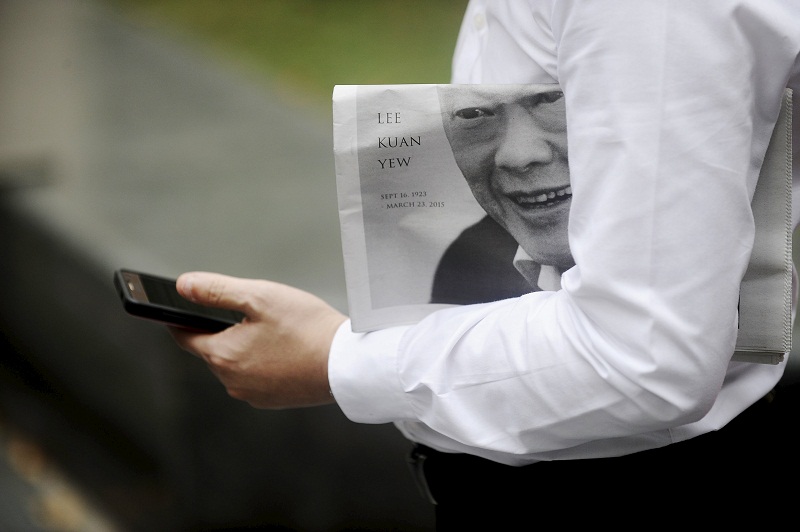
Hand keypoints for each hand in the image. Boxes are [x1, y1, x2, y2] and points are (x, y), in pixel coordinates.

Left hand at [168, 272, 346, 408]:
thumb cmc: (308, 329)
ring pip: (235, 364)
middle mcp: (232, 381)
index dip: (181, 319)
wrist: (346, 364)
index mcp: (222, 355)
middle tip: (250, 312)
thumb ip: (217, 290)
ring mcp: (253, 394)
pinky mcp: (273, 400)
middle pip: (212, 350)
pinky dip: (263, 363)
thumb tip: (184, 285)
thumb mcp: (259, 297)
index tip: (181, 308)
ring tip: (274, 330)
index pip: (184, 336)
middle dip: (223, 330)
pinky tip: (285, 349)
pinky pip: (256, 377)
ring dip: (244, 347)